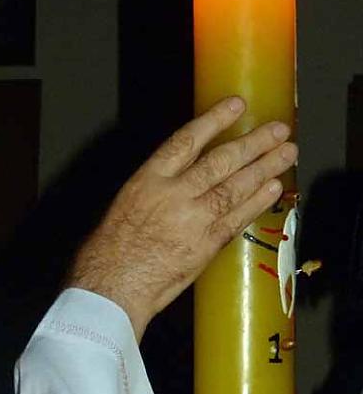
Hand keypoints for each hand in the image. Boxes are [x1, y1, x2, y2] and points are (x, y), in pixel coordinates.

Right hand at [68, 96, 297, 338]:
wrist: (111, 287)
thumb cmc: (107, 252)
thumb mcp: (124, 205)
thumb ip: (155, 191)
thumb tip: (179, 182)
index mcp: (147, 180)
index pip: (186, 141)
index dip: (214, 121)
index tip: (236, 106)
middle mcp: (173, 194)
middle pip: (220, 161)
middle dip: (253, 143)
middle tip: (278, 130)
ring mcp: (193, 219)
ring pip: (235, 186)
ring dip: (265, 168)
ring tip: (287, 153)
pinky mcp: (206, 245)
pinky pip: (238, 218)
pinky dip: (257, 202)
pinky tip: (274, 188)